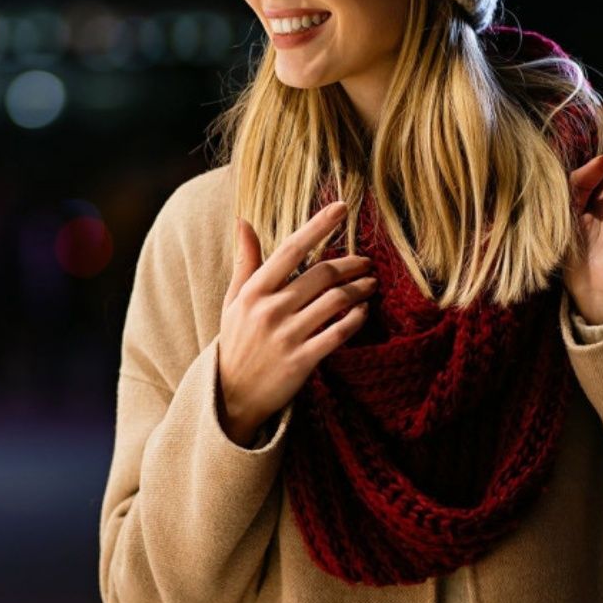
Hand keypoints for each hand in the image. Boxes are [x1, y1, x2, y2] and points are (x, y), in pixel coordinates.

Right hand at [217, 202, 376, 445]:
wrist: (231, 396)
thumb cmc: (236, 342)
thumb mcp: (234, 300)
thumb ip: (246, 262)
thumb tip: (243, 221)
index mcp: (253, 291)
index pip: (291, 249)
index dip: (319, 225)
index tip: (342, 207)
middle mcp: (270, 310)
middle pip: (321, 275)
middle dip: (351, 264)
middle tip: (366, 261)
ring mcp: (287, 336)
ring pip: (335, 301)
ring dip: (360, 289)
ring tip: (371, 284)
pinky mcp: (302, 361)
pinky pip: (338, 332)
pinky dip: (356, 318)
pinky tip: (364, 311)